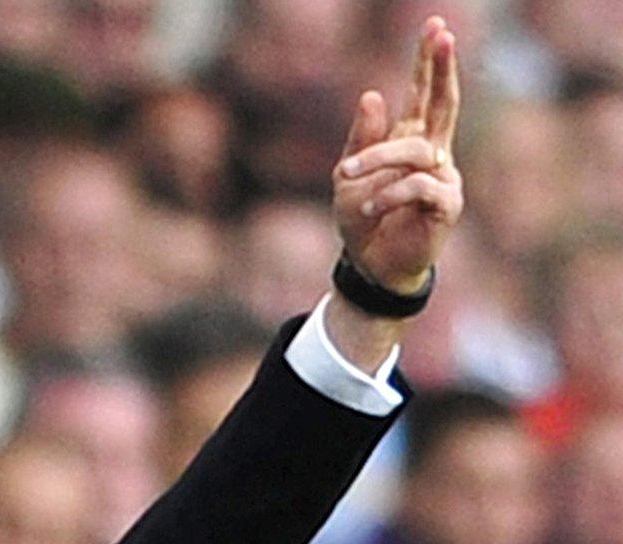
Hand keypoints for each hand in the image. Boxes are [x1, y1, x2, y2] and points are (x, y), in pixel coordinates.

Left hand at [332, 16, 462, 293]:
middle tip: (442, 34)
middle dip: (442, 68)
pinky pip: (417, 186)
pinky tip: (368, 207)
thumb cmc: (361, 219)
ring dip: (376, 160)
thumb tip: (373, 94)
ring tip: (347, 178)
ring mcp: (444, 177)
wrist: (369, 266)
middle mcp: (434, 153)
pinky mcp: (446, 205)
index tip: (436, 27)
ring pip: (415, 150)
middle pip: (443, 103)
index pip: (424, 94)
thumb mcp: (349, 175)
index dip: (430, 63)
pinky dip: (387, 194)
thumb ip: (363, 138)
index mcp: (411, 140)